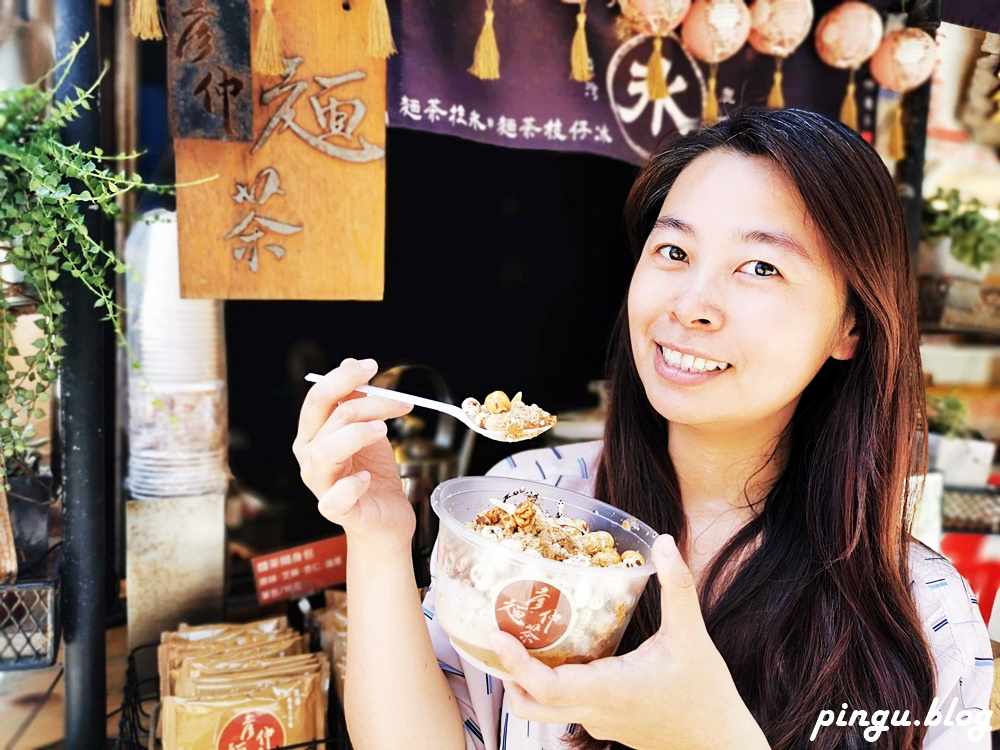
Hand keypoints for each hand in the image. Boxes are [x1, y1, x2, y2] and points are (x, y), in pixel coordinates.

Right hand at [292, 358, 414, 554]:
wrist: (385, 518)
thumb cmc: (373, 473)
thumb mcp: (369, 431)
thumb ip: (358, 402)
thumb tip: (351, 362)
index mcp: (315, 434)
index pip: (318, 399)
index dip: (342, 378)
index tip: (371, 366)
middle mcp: (311, 457)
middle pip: (324, 418)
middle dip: (360, 401)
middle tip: (396, 400)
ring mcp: (320, 485)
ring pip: (324, 452)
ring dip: (355, 434)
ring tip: (384, 431)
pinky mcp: (337, 511)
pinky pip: (334, 500)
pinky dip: (349, 486)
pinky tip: (366, 478)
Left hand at [490, 535, 769, 749]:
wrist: (720, 743)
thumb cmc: (706, 693)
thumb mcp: (692, 635)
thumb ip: (678, 587)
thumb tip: (663, 542)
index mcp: (608, 690)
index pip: (547, 687)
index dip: (515, 664)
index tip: (496, 636)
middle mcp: (594, 711)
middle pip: (530, 705)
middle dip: (507, 673)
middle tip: (500, 632)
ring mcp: (598, 721)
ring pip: (544, 710)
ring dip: (526, 680)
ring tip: (523, 638)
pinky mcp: (606, 723)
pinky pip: (566, 707)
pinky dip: (551, 684)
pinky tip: (562, 652)